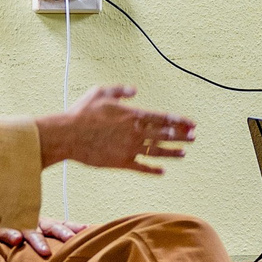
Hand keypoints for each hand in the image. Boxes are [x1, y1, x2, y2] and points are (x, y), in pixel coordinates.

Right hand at [0, 221, 84, 256]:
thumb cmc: (18, 244)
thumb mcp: (37, 244)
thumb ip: (53, 250)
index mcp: (44, 227)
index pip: (62, 225)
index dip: (74, 227)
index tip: (89, 230)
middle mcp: (33, 225)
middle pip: (50, 227)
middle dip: (62, 232)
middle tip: (72, 240)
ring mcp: (16, 227)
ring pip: (29, 232)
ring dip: (38, 241)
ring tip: (45, 252)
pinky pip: (4, 231)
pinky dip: (10, 234)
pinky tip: (16, 240)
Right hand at [36, 85, 194, 174]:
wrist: (68, 135)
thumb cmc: (82, 113)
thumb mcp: (100, 92)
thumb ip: (120, 90)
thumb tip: (134, 90)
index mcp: (132, 115)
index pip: (162, 119)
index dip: (179, 122)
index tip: (191, 124)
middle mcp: (134, 132)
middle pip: (164, 135)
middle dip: (181, 136)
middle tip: (194, 137)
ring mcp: (129, 149)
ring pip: (156, 151)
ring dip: (172, 152)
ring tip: (184, 153)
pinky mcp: (120, 162)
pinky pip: (141, 167)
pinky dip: (153, 169)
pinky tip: (163, 171)